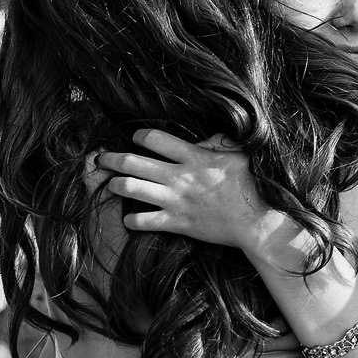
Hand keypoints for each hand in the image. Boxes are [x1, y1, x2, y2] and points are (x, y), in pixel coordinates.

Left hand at [95, 130, 283, 253]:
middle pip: (133, 162)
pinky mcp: (176, 222)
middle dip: (112, 159)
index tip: (137, 138)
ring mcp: (175, 201)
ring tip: (113, 183)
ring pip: (131, 188)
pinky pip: (142, 221)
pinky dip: (132, 219)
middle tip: (103, 158)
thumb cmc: (250, 186)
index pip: (155, 139)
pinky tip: (130, 217)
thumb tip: (203, 139)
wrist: (255, 222)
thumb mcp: (239, 155)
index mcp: (194, 157)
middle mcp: (179, 177)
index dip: (141, 135)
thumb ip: (219, 142)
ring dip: (116, 184)